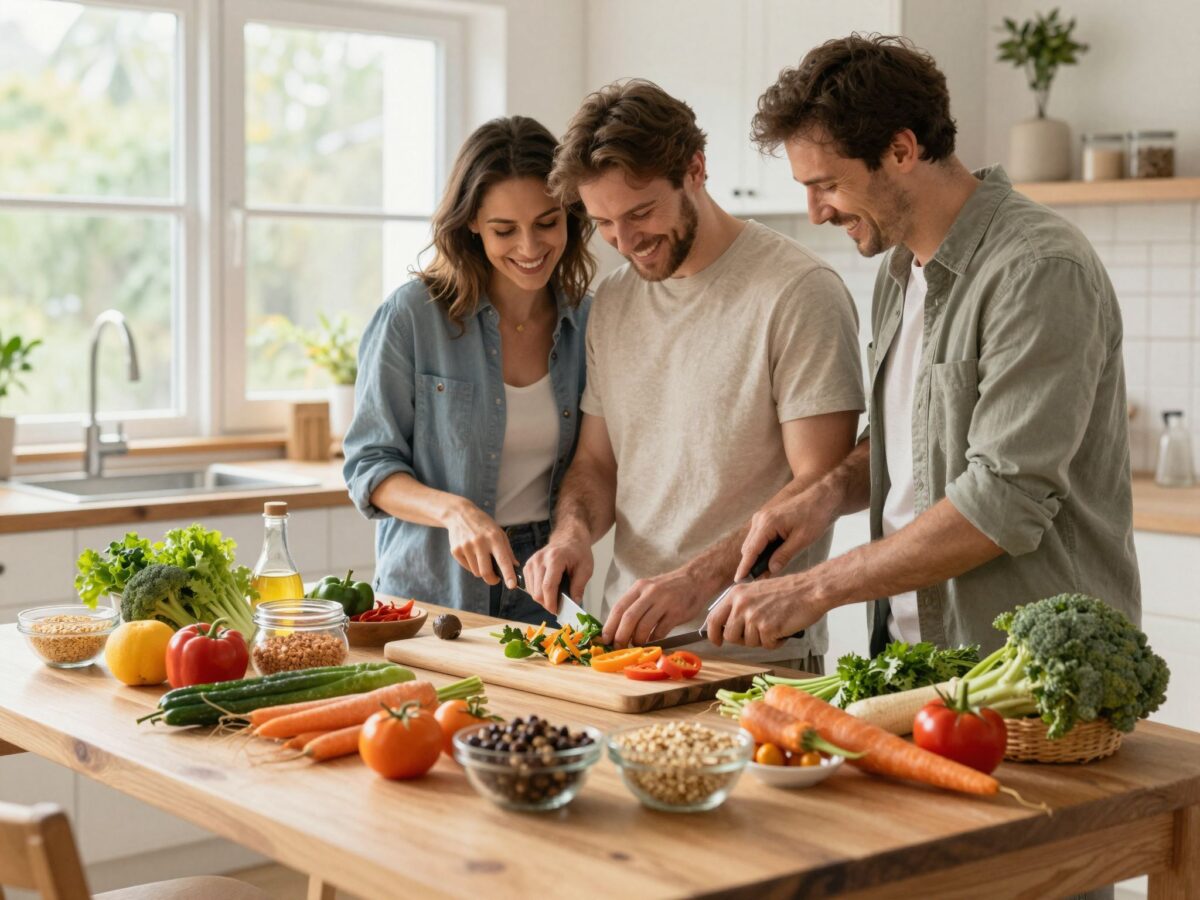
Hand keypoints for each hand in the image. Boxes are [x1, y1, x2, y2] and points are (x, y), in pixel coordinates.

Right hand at [443, 501, 517, 588]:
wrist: (460, 515)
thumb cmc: (483, 525)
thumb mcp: (499, 533)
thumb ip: (507, 551)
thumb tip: (515, 567)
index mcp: (494, 537)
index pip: (503, 559)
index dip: (508, 574)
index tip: (512, 586)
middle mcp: (480, 542)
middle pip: (486, 572)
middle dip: (492, 580)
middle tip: (496, 578)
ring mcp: (466, 546)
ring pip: (476, 572)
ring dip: (481, 570)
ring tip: (481, 557)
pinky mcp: (456, 550)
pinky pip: (467, 567)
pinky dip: (472, 565)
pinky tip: (471, 553)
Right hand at [523, 529, 592, 613]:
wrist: (569, 538)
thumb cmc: (578, 552)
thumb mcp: (586, 568)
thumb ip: (579, 586)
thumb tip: (574, 602)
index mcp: (555, 559)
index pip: (548, 586)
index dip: (551, 602)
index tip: (557, 611)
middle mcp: (539, 560)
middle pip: (538, 591)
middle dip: (548, 604)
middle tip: (559, 607)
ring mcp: (531, 562)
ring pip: (532, 591)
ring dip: (543, 599)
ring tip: (555, 597)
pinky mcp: (528, 565)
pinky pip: (529, 586)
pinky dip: (538, 592)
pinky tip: (548, 590)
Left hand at [602, 569, 705, 647]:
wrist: (695, 579)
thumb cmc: (668, 588)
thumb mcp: (648, 589)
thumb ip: (635, 605)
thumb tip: (617, 627)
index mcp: (639, 587)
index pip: (619, 608)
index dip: (609, 626)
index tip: (604, 639)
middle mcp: (650, 593)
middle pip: (629, 618)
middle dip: (620, 636)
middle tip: (618, 647)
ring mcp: (664, 602)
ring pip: (644, 626)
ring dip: (637, 640)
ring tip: (636, 646)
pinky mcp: (676, 613)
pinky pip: (660, 631)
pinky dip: (653, 640)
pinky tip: (652, 642)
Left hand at [705, 574, 826, 649]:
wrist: (810, 590)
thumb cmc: (788, 592)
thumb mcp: (756, 592)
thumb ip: (740, 606)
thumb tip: (727, 627)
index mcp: (736, 594)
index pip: (714, 618)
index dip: (713, 634)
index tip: (716, 641)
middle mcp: (741, 604)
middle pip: (729, 635)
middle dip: (742, 640)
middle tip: (758, 634)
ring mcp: (753, 617)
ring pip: (748, 642)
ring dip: (762, 639)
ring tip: (775, 625)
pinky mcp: (767, 628)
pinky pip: (766, 645)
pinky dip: (776, 642)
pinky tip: (783, 629)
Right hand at [735, 492, 833, 580]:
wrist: (822, 498)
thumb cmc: (815, 516)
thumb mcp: (802, 539)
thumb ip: (784, 555)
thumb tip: (771, 570)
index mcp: (767, 523)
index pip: (751, 550)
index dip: (744, 567)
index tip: (738, 581)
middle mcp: (760, 519)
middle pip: (748, 548)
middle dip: (750, 565)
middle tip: (758, 583)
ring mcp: (762, 518)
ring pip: (752, 543)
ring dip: (756, 558)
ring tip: (764, 574)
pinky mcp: (766, 519)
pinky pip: (758, 538)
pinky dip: (761, 550)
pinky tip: (770, 560)